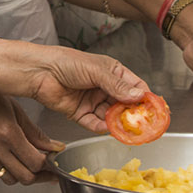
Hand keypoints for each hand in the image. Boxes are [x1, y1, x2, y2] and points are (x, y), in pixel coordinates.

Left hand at [0, 36, 148, 131]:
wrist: (38, 71)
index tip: (154, 110)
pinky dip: (103, 128)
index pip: (135, 86)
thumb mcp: (96, 71)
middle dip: (133, 115)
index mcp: (111, 72)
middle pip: (125, 105)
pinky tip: (110, 130)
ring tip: (128, 130)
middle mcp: (104, 87)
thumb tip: (139, 96)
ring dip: (119, 123)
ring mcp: (92, 101)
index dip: (145, 98)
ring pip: (111, 116)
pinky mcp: (80, 113)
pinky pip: (95, 124)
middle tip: (143, 124)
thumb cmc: (65, 62)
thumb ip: (117, 85)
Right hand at [0, 91, 64, 184]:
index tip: (52, 163)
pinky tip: (3, 154)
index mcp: (8, 133)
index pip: (36, 163)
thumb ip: (36, 134)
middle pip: (25, 177)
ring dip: (18, 173)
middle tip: (43, 170)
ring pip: (8, 178)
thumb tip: (55, 148)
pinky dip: (1, 167)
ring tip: (22, 162)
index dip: (48, 165)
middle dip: (38, 175)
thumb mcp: (16, 111)